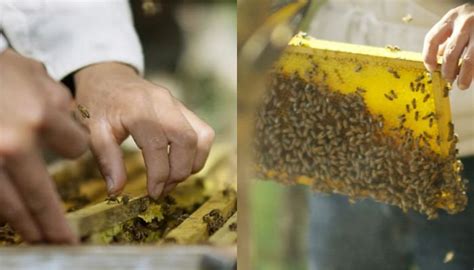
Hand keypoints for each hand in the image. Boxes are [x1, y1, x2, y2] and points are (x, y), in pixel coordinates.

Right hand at [0, 49, 87, 242]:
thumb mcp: (31, 71)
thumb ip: (56, 98)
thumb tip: (70, 117)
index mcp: (38, 118)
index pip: (76, 148)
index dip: (75, 146)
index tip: (70, 146)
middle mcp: (13, 146)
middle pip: (41, 196)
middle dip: (56, 223)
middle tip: (68, 242)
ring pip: (11, 206)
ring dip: (28, 226)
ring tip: (42, 240)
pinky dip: (4, 213)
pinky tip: (13, 220)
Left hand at [74, 62, 214, 197]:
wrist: (108, 78)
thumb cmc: (98, 105)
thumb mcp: (92, 131)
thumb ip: (106, 160)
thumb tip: (116, 191)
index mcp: (137, 108)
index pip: (157, 145)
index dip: (159, 175)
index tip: (153, 193)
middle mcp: (162, 102)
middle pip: (186, 141)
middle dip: (178, 172)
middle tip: (163, 189)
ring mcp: (177, 103)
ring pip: (201, 137)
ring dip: (192, 164)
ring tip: (173, 178)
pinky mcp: (184, 108)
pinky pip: (204, 132)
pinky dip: (198, 153)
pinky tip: (181, 163)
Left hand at [423, 3, 473, 88]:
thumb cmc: (473, 20)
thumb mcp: (457, 23)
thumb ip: (447, 39)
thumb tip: (436, 62)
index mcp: (452, 18)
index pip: (432, 39)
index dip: (428, 57)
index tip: (431, 69)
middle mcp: (466, 22)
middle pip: (450, 53)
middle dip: (447, 70)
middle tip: (448, 79)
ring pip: (468, 59)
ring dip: (464, 75)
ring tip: (462, 84)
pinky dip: (473, 70)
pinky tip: (472, 75)